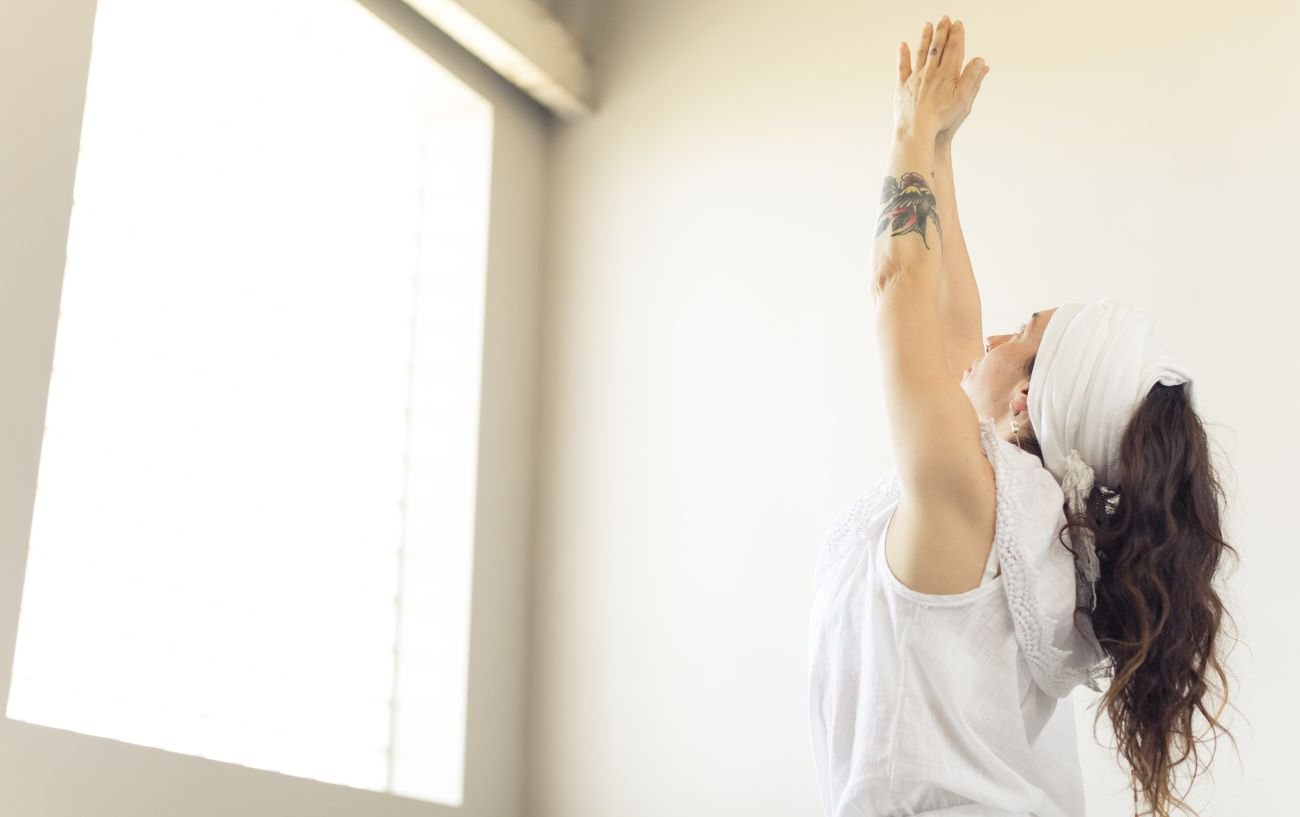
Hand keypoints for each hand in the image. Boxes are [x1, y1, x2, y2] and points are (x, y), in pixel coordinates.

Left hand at [893, 16, 988, 140]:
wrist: (917, 130)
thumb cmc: (942, 119)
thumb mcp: (964, 100)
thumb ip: (972, 79)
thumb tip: (981, 61)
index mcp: (947, 75)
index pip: (954, 49)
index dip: (957, 35)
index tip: (958, 24)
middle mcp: (930, 72)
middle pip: (937, 47)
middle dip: (942, 31)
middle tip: (944, 18)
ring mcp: (915, 78)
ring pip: (920, 53)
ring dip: (925, 37)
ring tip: (927, 25)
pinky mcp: (902, 87)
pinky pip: (903, 67)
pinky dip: (903, 55)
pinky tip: (902, 44)